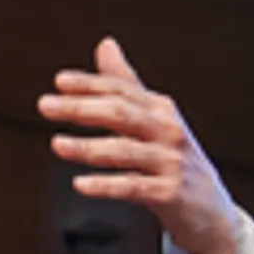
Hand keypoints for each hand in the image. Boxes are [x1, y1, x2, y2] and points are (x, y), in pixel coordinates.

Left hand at [37, 37, 238, 253]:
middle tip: (44, 105)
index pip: (121, 89)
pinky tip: (80, 184)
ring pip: (125, 150)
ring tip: (56, 144)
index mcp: (159, 109)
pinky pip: (134, 187)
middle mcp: (168, 130)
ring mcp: (171, 161)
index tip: (59, 81)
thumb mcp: (150, 119)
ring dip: (87, 147)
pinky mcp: (170, 193)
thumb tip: (105, 44)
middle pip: (121, 113)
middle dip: (81, 108)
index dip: (90, 84)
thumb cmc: (171, 159)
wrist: (209, 209)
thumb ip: (124, 84)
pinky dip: (106, 185)